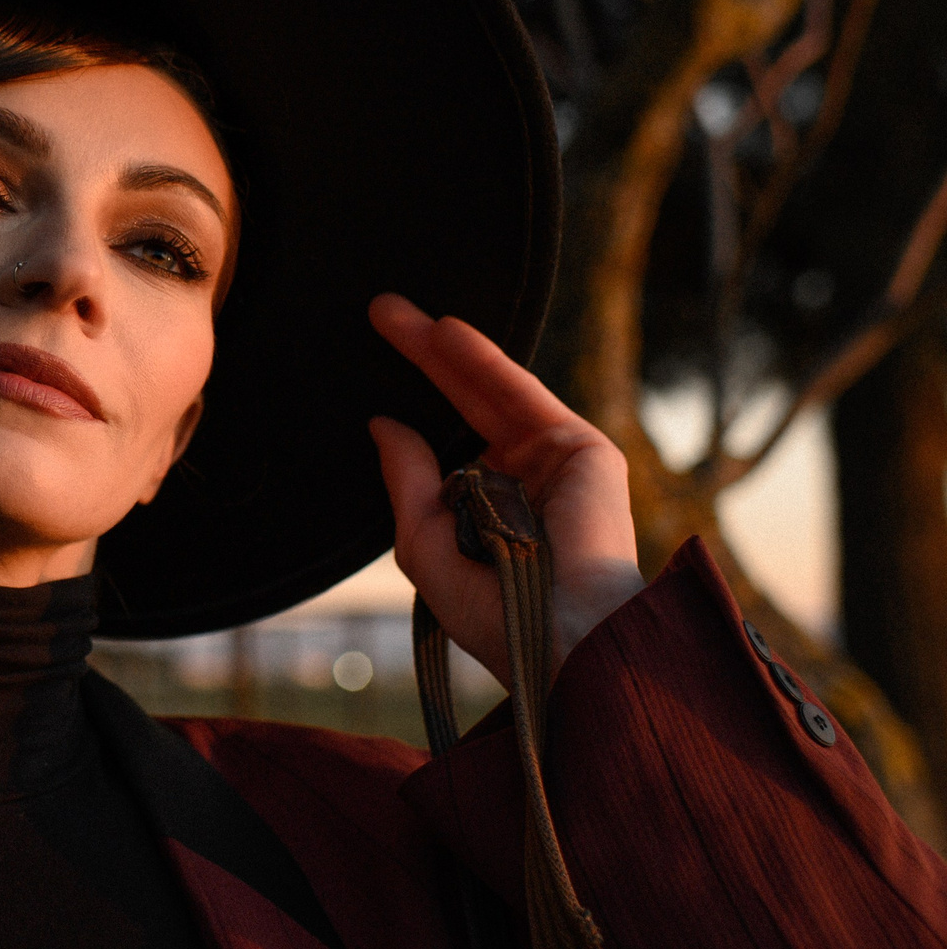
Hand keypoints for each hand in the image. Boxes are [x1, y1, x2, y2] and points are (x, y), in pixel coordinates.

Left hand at [366, 294, 646, 689]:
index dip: (410, 400)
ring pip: (489, 391)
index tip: (365, 366)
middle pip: (464, 404)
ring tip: (393, 313)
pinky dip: (484, 362)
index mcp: (487, 509)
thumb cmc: (491, 609)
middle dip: (420, 358)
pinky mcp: (583, 449)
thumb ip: (408, 480)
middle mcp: (522, 479)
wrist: (559, 637)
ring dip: (445, 349)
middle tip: (378, 311)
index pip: (444, 440)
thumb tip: (383, 423)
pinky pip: (522, 395)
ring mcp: (554, 461)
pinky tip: (447, 333)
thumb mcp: (425, 541)